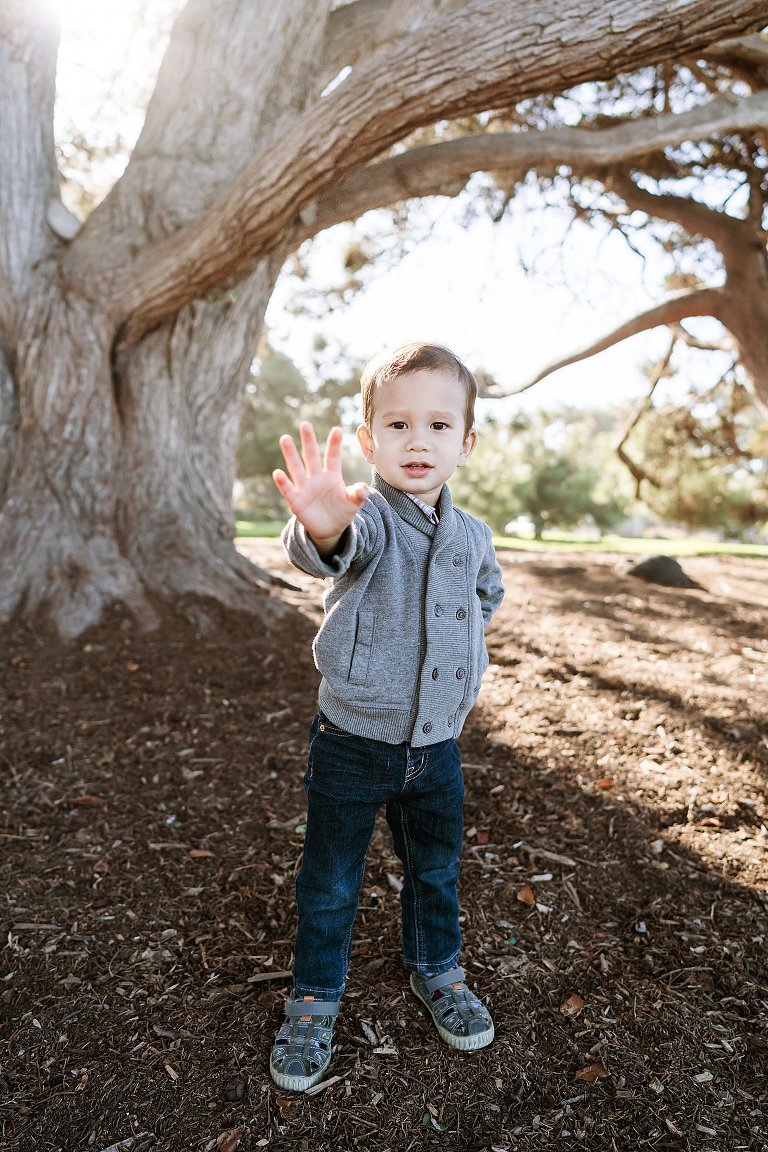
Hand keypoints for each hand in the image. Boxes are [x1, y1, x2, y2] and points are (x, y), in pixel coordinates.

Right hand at [273, 422, 369, 552]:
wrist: (330, 529)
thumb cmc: (343, 511)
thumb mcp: (354, 503)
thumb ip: (359, 494)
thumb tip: (364, 489)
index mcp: (332, 476)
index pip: (333, 457)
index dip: (334, 444)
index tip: (337, 430)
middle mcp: (317, 478)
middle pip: (312, 457)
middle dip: (308, 441)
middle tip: (305, 424)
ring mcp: (305, 488)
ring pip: (297, 468)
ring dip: (290, 454)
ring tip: (285, 438)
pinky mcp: (297, 501)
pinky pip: (289, 490)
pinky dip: (283, 482)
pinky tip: (278, 472)